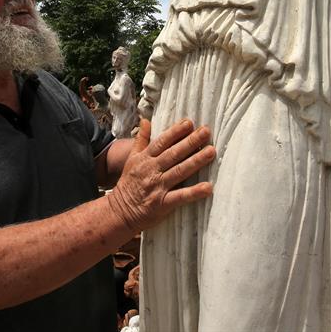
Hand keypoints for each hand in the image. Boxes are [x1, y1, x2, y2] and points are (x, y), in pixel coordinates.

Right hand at [107, 118, 214, 232]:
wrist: (119, 211)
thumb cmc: (129, 183)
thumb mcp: (131, 159)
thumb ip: (141, 139)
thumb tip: (145, 120)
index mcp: (145, 158)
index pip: (162, 142)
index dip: (176, 132)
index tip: (189, 122)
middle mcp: (152, 170)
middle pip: (174, 154)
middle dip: (190, 142)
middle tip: (206, 131)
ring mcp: (157, 187)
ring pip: (179, 171)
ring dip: (196, 161)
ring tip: (211, 151)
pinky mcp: (162, 204)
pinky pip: (180, 197)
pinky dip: (194, 192)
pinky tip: (208, 187)